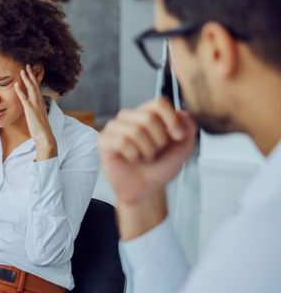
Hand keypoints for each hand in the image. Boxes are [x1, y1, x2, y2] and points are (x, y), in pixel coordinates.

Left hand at [14, 65, 56, 160]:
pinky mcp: (31, 110)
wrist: (45, 136)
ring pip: (31, 89)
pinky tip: (16, 85)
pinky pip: (25, 99)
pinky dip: (20, 91)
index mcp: (41, 103)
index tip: (31, 71)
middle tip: (27, 65)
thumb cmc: (40, 128)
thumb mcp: (37, 116)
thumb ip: (34, 110)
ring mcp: (35, 105)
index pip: (37, 88)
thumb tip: (30, 107)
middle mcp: (39, 102)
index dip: (34, 78)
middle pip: (35, 85)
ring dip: (27, 79)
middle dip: (31, 75)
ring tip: (22, 70)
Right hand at [98, 98, 197, 239]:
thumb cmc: (160, 167)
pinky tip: (132, 159)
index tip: (177, 138)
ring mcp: (115, 128)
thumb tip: (181, 113)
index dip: (171, 121)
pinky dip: (133, 155)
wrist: (147, 189)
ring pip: (135, 130)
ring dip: (146, 151)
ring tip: (143, 157)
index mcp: (147, 114)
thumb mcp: (184, 146)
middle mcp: (130, 118)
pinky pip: (121, 142)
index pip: (159, 103)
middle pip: (148, 117)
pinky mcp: (104, 141)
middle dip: (158, 141)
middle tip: (155, 152)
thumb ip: (188, 126)